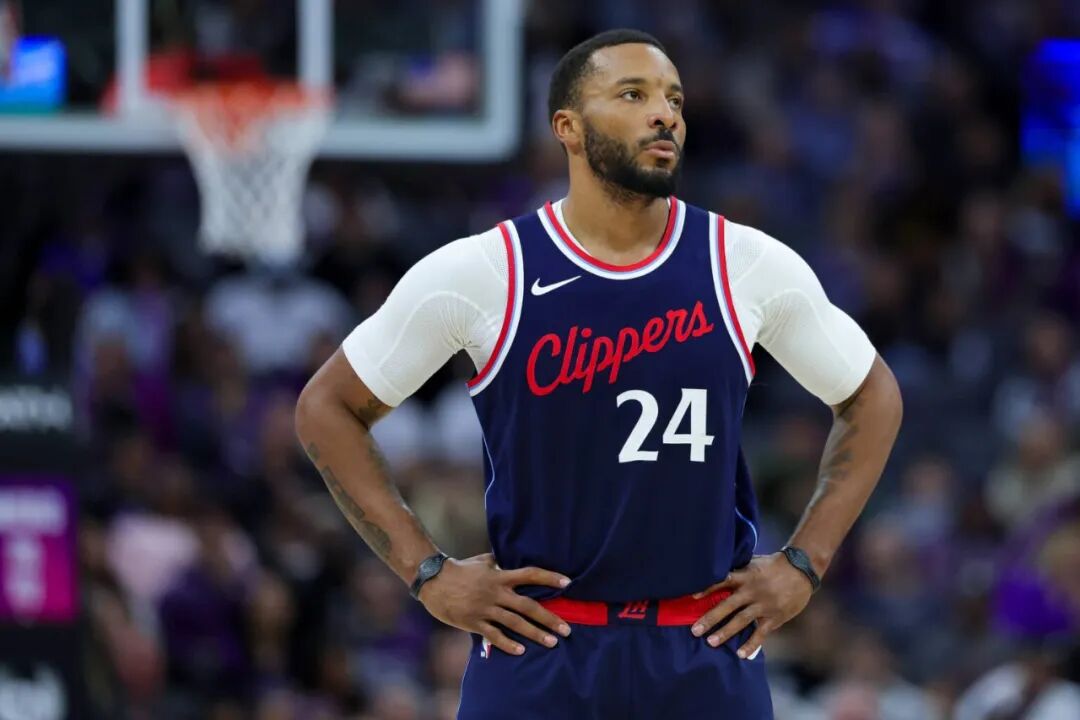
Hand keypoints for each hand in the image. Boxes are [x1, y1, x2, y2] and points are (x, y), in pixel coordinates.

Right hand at [418, 553, 571, 655]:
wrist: (433, 581)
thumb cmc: (460, 569)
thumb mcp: (483, 561)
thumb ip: (500, 563)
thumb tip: (511, 559)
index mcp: (500, 576)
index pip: (530, 574)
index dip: (549, 578)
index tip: (567, 583)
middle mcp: (496, 593)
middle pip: (528, 606)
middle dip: (549, 619)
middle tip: (567, 630)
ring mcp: (485, 609)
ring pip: (515, 623)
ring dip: (535, 634)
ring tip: (552, 643)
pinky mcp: (474, 622)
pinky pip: (494, 635)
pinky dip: (508, 644)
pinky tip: (521, 650)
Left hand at [690, 553, 813, 658]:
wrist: (801, 569)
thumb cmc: (773, 565)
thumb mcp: (753, 562)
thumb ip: (737, 570)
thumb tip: (716, 571)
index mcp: (745, 575)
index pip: (722, 581)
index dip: (707, 588)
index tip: (692, 598)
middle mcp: (752, 590)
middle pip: (727, 605)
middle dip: (710, 618)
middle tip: (695, 630)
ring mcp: (763, 605)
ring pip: (741, 620)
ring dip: (725, 632)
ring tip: (711, 642)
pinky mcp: (775, 617)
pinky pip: (760, 633)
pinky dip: (751, 644)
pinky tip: (740, 654)